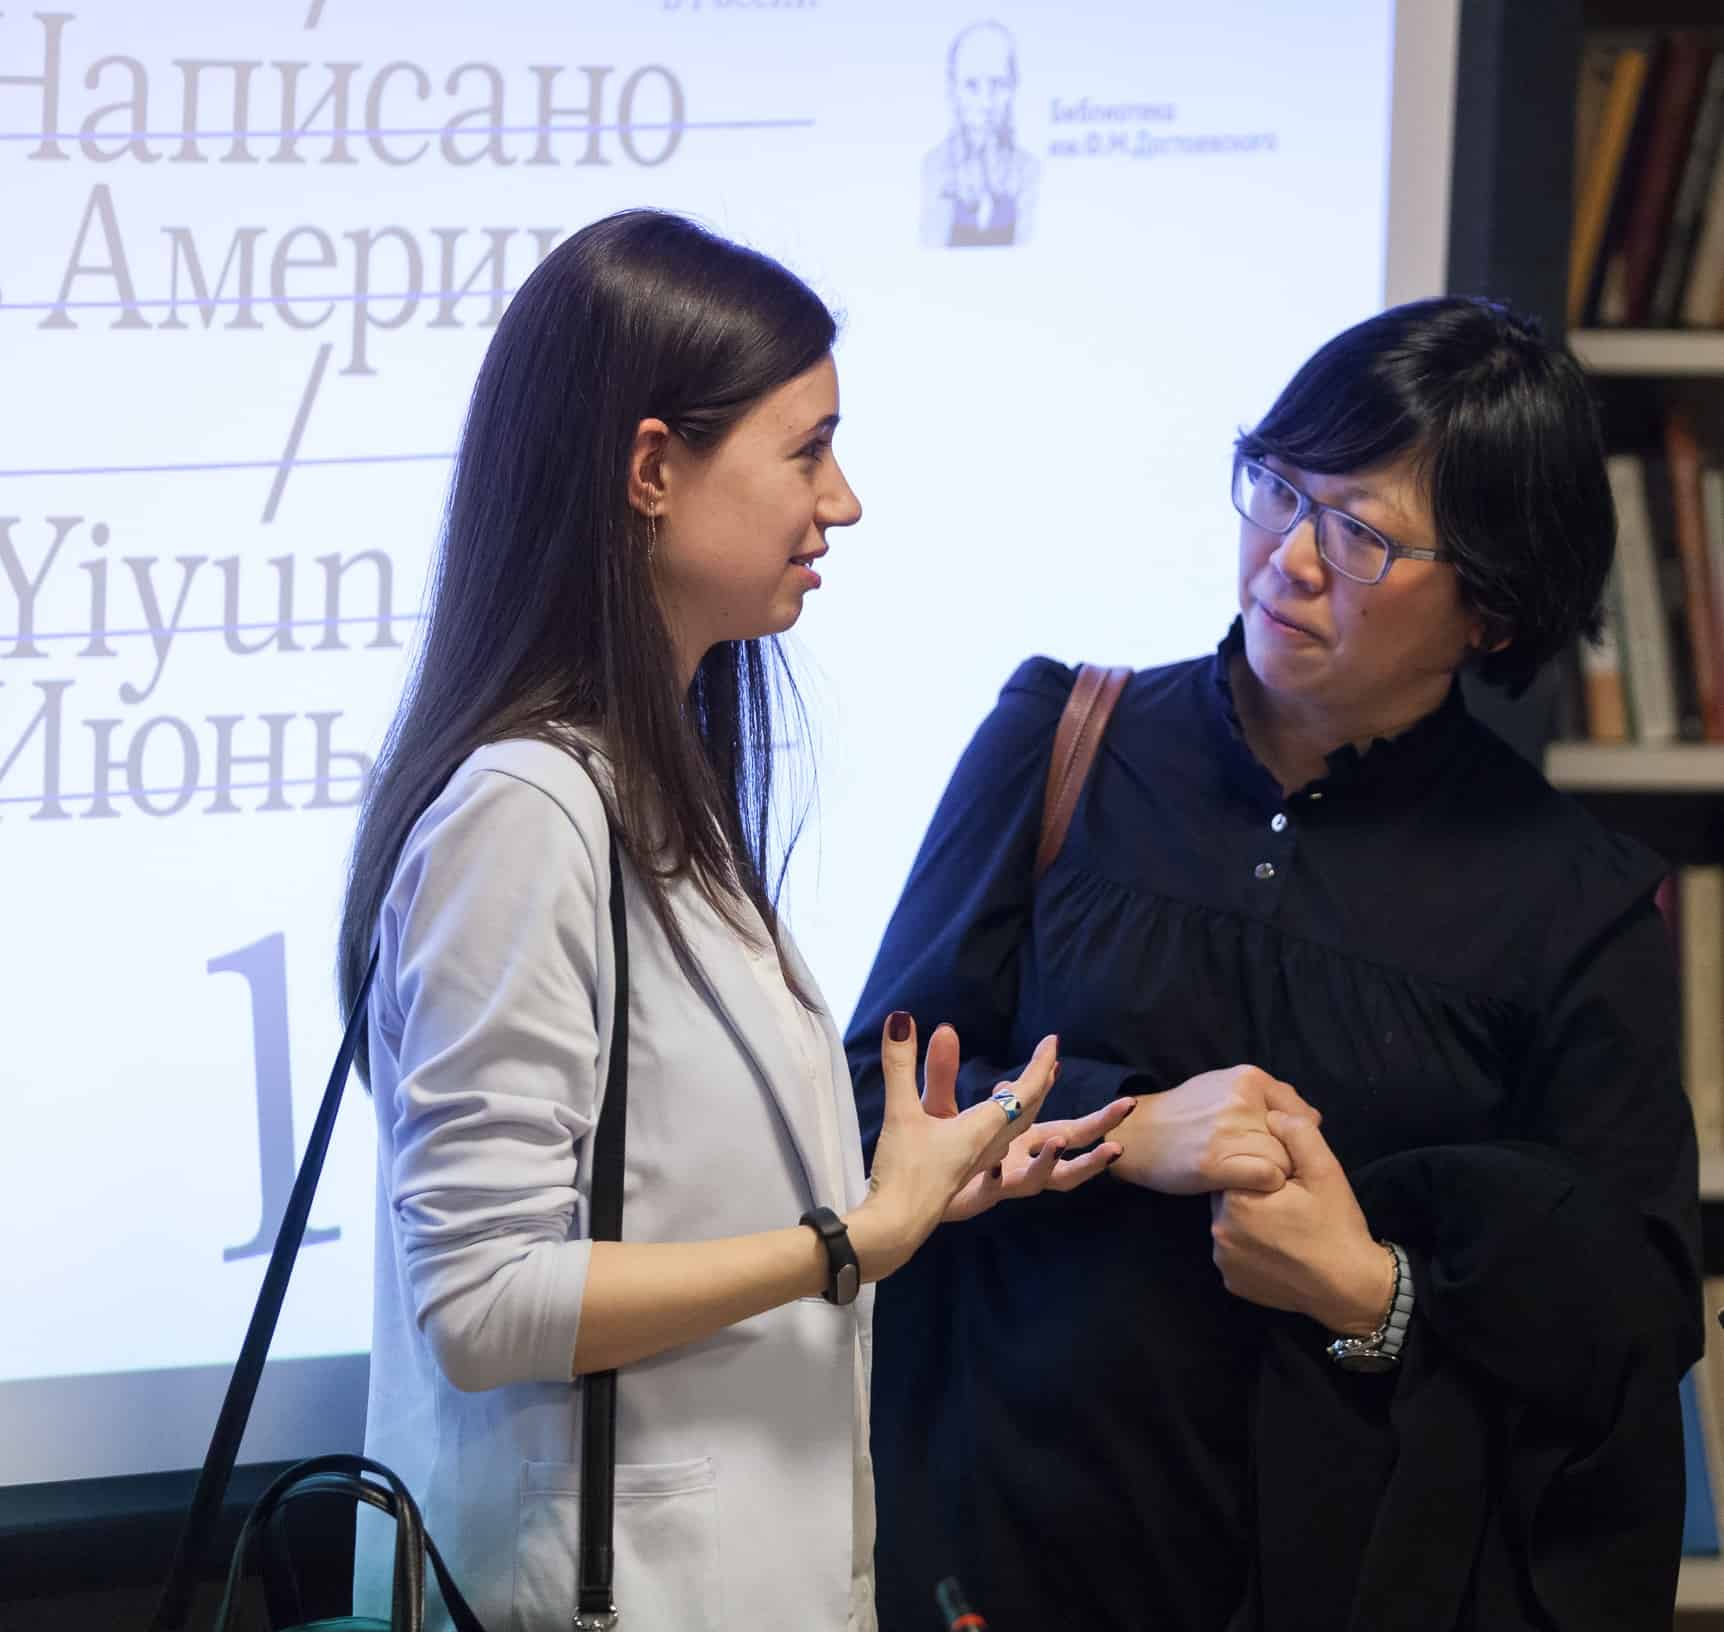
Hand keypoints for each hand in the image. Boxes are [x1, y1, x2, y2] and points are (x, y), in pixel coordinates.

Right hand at [846, 1014, 1055, 1281]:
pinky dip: (1007, 1127)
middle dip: (1041, 1083)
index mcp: (985, 1130)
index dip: (1040, 1065)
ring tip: (1034, 1090)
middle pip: (1028, 1112)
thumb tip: (904, 1019)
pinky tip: (991, 1124)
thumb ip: (902, 1065)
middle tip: (1049, 1059)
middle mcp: (992, 1147)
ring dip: (1030, 1108)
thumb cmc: (903, 1171)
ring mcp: (982, 1165)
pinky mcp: (968, 1177)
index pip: (1025, 1092)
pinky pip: (1002, 1146)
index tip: (1053, 1041)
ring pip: (1018, 1132)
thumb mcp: (901, 1112)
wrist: (896, 1226)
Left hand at [915, 1026, 1135, 1220]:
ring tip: (1061, 1141)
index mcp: (1017, 1139)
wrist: (908, 1202)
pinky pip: (992, 1192)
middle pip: (1069, 1146)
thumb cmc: (928, 1155)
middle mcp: (1019, 1161)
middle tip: (1127, 1105)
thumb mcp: (937, 1104)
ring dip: (1057, 1161)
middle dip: (1099, 1127)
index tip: (1059, 1061)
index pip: (1049, 1112)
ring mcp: (1002, 1183)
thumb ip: (942, 1071)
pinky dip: (996, 1181)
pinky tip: (996, 1169)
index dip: (1055, 1087)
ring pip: (1044, 1178)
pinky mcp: (977, 1200)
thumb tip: (945, 1028)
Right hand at [1107, 1064, 1320, 1194]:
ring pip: (1285, 1161)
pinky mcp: (1217, 1162)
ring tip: (1254, 1178)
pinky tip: (1248, 1187)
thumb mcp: (1224, 1089)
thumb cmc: (1185, 1115)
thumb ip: (1266, 1099)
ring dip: (1276, 1176)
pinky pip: (1269, 1177)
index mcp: (1248, 1078)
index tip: (1281, 1153)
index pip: (1302, 1115)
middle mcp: (1242, 1100)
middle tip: (1267, 1169)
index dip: (1297, 1140)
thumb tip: (1314, 1118)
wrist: (1137, 1134)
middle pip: (1295, 1140)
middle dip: (1287, 1158)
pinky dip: (1265, 1187)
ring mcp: (1229, 1131)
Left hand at [1209, 1111, 1393, 1335]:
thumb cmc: (1337, 1226)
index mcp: (1238, 1200)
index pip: (1236, 1168)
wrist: (1351, 1289)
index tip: (1284, 1181)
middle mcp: (1220, 1232)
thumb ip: (1298, 1134)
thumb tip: (1273, 1114)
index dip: (1262, 1169)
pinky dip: (1250, 1248)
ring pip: (1230, 1225)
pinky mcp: (1233, 1282)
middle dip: (1253, 1193)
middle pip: (1230, 1196)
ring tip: (1283, 1226)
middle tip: (1287, 1203)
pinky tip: (1277, 1248)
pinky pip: (1235, 1254)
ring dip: (1249, 1221)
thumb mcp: (1325, 1171)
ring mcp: (1224, 1262)